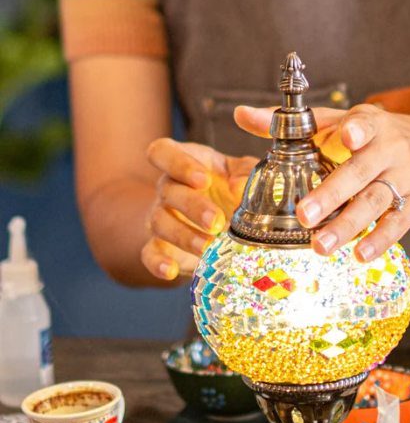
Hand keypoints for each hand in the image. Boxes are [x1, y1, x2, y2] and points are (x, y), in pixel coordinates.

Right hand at [142, 139, 257, 279]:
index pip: (164, 152)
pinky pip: (149, 254)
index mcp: (187, 161)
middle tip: (216, 221)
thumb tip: (239, 186)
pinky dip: (157, 264)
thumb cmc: (231, 187)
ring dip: (184, 236)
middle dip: (192, 206)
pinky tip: (171, 271)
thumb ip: (246, 173)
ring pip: (160, 222)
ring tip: (208, 247)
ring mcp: (161, 216)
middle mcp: (169, 187)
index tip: (202, 179)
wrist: (221, 220)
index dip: (178, 163)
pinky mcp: (161, 246)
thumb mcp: (244, 173)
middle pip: (168, 190)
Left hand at [235, 103, 409, 261]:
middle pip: (361, 173)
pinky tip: (360, 255)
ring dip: (349, 226)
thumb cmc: (373, 138)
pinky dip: (380, 240)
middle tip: (305, 216)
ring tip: (321, 246)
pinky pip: (398, 224)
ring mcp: (407, 178)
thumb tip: (241, 115)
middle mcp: (393, 150)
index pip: (366, 124)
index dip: (357, 129)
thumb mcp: (339, 122)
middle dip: (333, 195)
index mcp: (372, 125)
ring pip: (377, 202)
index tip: (346, 135)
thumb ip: (292, 125)